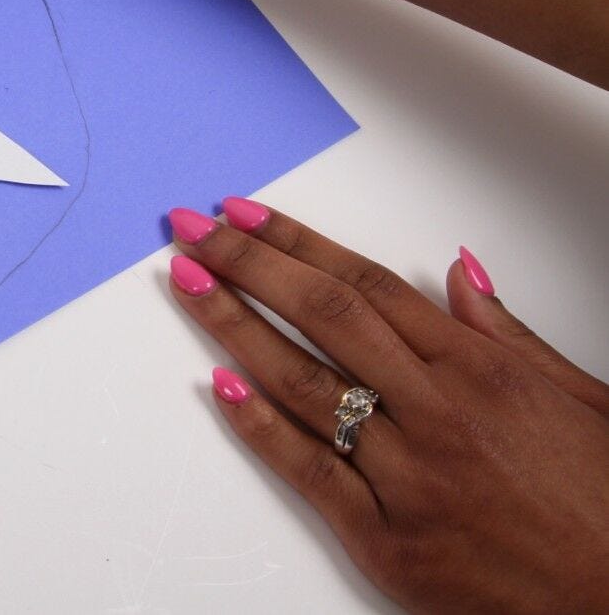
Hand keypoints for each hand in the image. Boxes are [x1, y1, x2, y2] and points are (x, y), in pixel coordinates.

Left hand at [166, 200, 608, 613]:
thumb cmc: (606, 507)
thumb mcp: (581, 400)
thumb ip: (508, 333)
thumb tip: (460, 269)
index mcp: (481, 373)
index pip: (366, 286)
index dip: (297, 244)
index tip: (245, 215)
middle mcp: (438, 415)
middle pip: (323, 316)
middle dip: (248, 265)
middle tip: (193, 230)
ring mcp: (407, 477)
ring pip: (302, 382)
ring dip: (234, 326)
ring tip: (188, 283)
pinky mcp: (385, 539)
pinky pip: (306, 469)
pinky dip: (257, 424)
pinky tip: (217, 384)